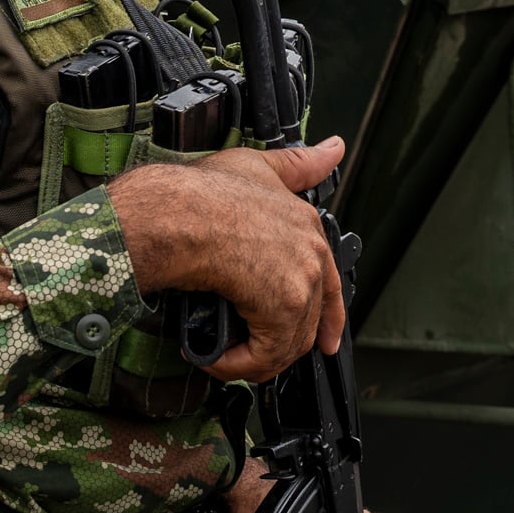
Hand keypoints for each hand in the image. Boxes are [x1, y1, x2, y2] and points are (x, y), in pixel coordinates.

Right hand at [108, 138, 346, 383]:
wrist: (178, 213)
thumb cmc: (204, 192)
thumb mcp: (259, 167)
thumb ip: (298, 164)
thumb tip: (335, 147)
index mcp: (309, 226)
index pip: (331, 284)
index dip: (326, 317)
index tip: (323, 340)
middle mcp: (313, 254)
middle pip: (310, 320)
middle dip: (282, 345)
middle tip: (255, 359)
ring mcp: (302, 282)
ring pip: (287, 343)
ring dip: (252, 358)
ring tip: (222, 356)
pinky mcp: (283, 308)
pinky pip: (264, 356)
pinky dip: (235, 364)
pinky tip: (212, 356)